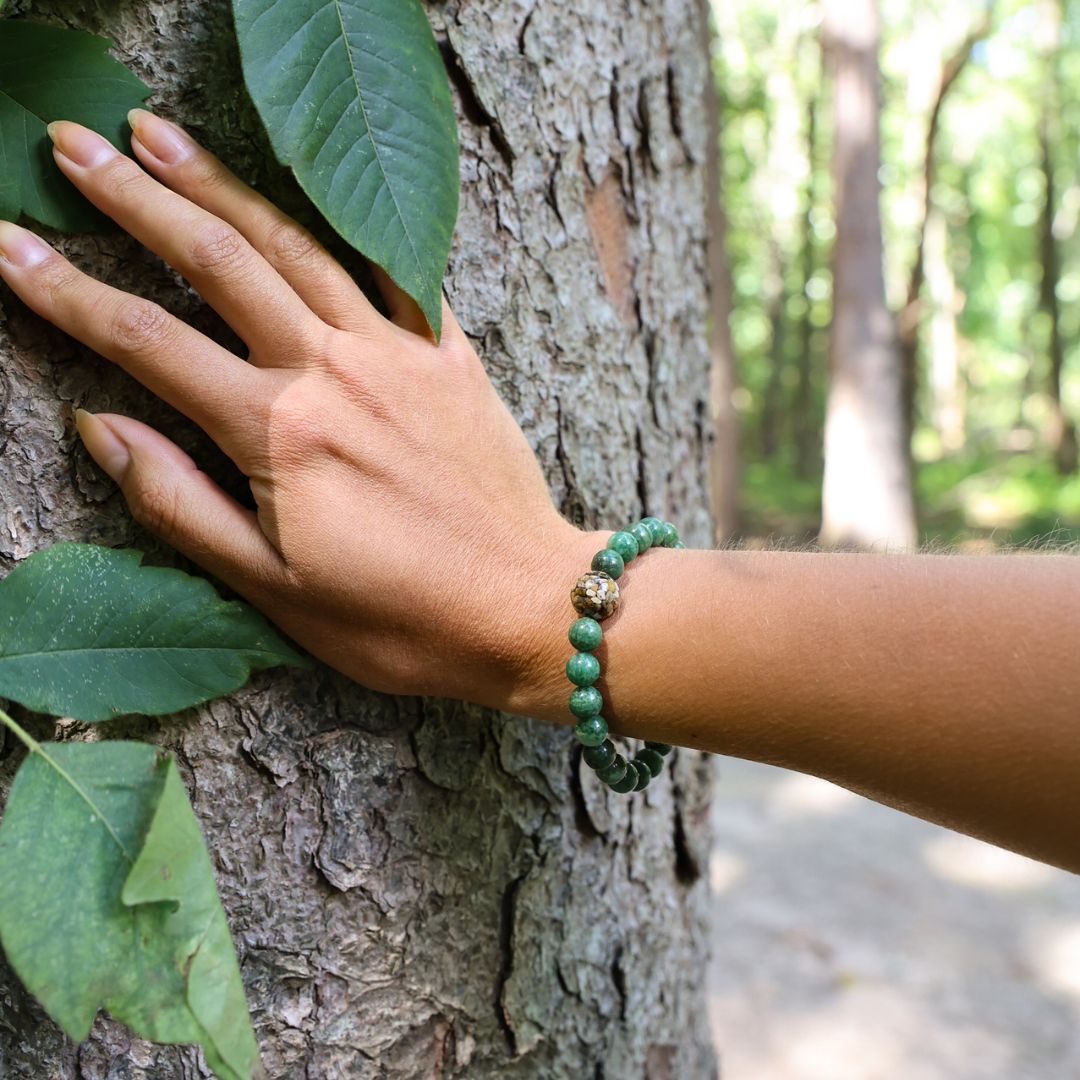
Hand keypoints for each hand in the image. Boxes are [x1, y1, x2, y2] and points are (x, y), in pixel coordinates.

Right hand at [0, 112, 598, 712]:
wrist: (527, 607)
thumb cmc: (400, 618)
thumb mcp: (273, 588)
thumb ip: (180, 503)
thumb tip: (98, 427)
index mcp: (278, 432)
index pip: (145, 340)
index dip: (65, 290)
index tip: (8, 246)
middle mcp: (332, 370)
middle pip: (216, 260)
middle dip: (136, 196)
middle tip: (76, 145)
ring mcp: (398, 353)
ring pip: (296, 244)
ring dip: (223, 183)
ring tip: (162, 133)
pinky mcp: (451, 355)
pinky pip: (393, 269)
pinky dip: (346, 223)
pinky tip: (307, 191)